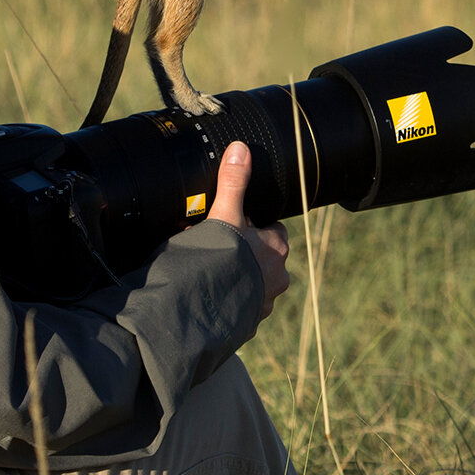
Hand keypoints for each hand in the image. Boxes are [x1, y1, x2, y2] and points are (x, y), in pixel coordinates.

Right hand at [206, 141, 288, 319]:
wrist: (198, 312)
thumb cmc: (216, 260)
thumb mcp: (223, 215)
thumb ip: (232, 183)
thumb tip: (241, 148)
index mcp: (276, 248)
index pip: (273, 230)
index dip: (251, 225)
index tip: (229, 224)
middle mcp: (277, 277)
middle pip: (261, 257)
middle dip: (242, 252)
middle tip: (212, 246)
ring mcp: (262, 304)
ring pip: (251, 283)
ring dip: (234, 277)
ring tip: (205, 271)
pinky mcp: (244, 325)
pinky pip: (237, 306)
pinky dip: (225, 300)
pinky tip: (204, 293)